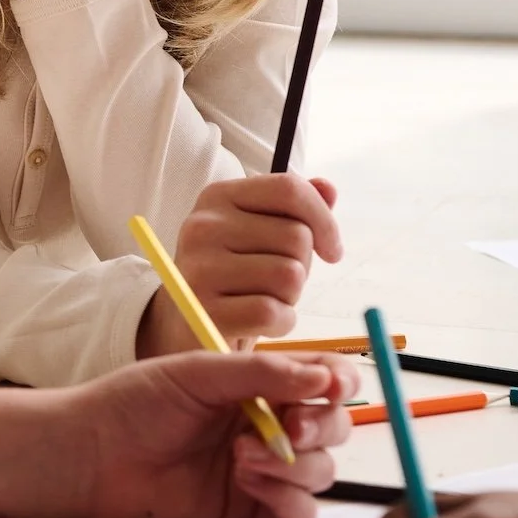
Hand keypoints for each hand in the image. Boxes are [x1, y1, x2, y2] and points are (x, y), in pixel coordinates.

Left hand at [68, 352, 358, 517]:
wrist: (94, 455)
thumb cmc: (136, 403)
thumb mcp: (198, 372)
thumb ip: (261, 372)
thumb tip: (322, 375)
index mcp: (259, 384)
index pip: (322, 378)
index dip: (340, 381)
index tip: (334, 386)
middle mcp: (268, 425)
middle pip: (333, 427)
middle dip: (322, 426)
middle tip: (291, 427)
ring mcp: (262, 470)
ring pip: (321, 471)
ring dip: (296, 464)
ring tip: (244, 454)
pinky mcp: (250, 511)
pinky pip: (298, 511)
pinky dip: (285, 496)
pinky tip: (246, 479)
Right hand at [138, 176, 344, 357]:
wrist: (186, 328)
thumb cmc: (234, 276)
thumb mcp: (261, 234)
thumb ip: (294, 209)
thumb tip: (328, 189)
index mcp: (218, 197)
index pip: (289, 189)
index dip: (323, 219)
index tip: (332, 249)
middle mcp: (203, 226)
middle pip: (296, 236)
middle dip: (302, 266)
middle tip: (277, 282)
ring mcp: (199, 268)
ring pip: (290, 275)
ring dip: (291, 297)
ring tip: (265, 299)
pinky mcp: (204, 311)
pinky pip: (272, 312)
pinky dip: (281, 323)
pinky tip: (261, 323)